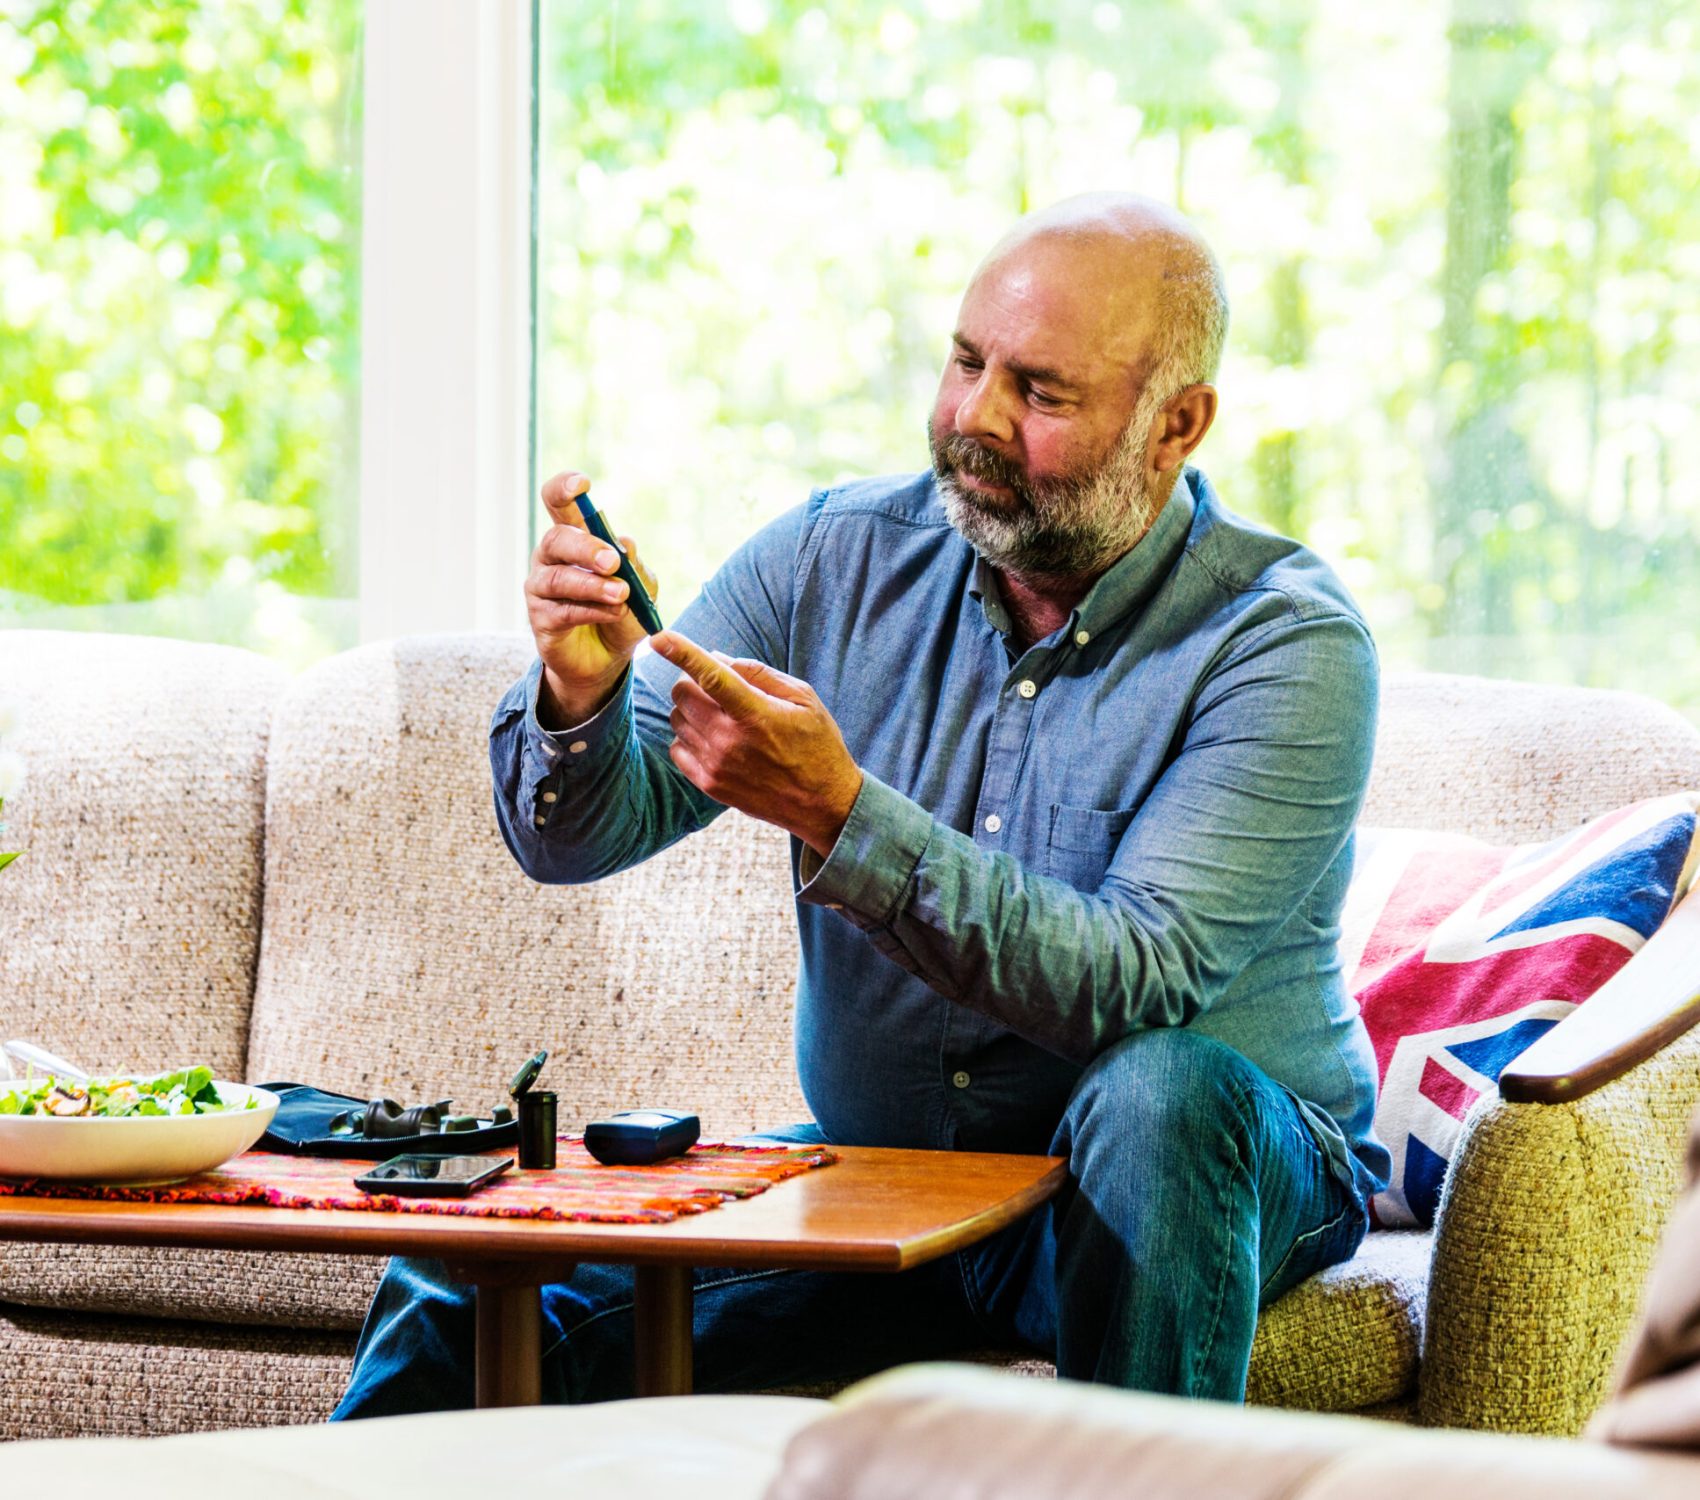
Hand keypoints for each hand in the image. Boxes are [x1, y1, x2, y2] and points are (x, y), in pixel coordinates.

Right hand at [525, 470, 660, 726]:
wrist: (607, 659)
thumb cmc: (622, 612)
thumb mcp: (641, 589)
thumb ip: (635, 568)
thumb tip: (626, 543)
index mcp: (574, 539)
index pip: (558, 503)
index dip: (564, 489)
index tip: (582, 484)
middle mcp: (551, 558)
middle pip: (556, 539)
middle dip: (585, 547)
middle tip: (612, 561)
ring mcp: (541, 588)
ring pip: (557, 578)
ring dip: (592, 585)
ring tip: (621, 594)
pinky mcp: (540, 619)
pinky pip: (562, 611)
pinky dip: (591, 611)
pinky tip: (612, 613)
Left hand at [652, 631, 863, 857]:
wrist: (822, 804)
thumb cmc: (817, 743)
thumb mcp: (803, 698)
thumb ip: (758, 673)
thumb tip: (716, 657)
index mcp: (757, 714)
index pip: (711, 676)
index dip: (682, 653)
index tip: (659, 638)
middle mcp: (731, 740)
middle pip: (682, 693)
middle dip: (693, 679)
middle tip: (716, 685)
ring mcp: (716, 765)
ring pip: (676, 718)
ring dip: (691, 708)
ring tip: (722, 716)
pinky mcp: (709, 784)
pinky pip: (676, 748)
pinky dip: (688, 736)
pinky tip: (714, 739)